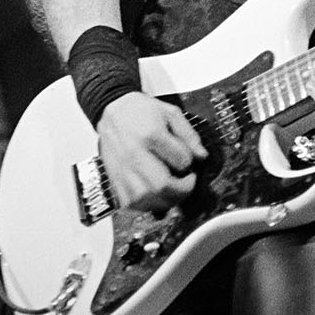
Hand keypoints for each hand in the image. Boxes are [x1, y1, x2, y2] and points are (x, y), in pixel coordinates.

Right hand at [94, 92, 207, 212]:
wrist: (112, 110)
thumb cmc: (141, 111)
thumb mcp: (170, 113)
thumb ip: (189, 134)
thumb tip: (202, 156)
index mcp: (151, 134)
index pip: (181, 160)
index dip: (190, 164)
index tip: (190, 162)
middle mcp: (134, 154)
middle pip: (162, 186)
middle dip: (182, 190)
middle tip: (187, 182)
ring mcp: (122, 168)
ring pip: (145, 199)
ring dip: (164, 200)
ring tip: (171, 190)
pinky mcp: (114, 178)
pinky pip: (130, 203)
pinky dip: (145, 204)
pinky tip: (153, 194)